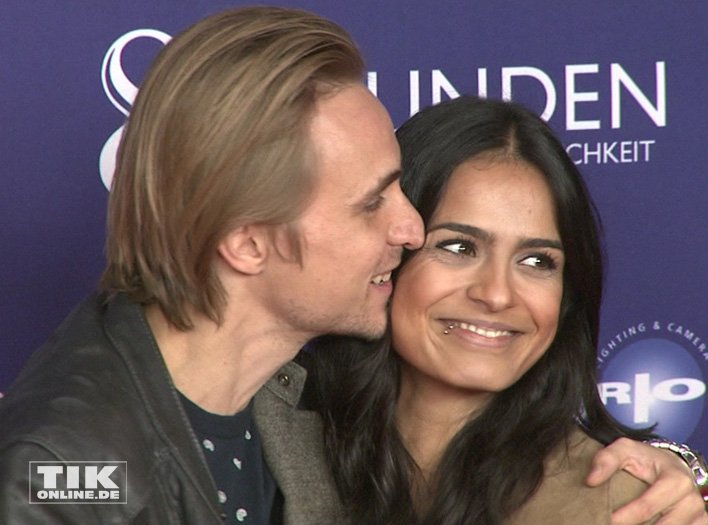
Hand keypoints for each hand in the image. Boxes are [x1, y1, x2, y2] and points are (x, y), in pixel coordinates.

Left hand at [586, 437, 706, 523]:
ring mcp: (698, 516)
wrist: (672, 466)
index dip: (623, 518)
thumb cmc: (645, 458)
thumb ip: (606, 459)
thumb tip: (591, 480)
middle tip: (610, 524)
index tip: (606, 520)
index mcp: (676, 480)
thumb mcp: (625, 449)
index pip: (646, 507)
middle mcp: (692, 501)